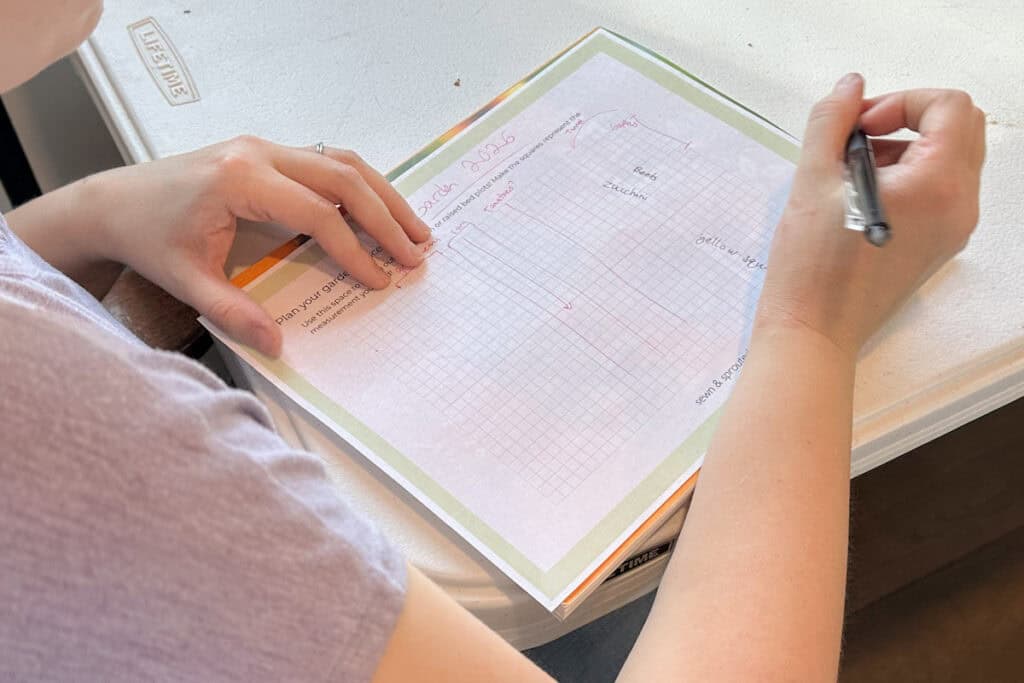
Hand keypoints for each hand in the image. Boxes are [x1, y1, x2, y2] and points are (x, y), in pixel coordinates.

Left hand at [77, 136, 430, 355]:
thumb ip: (233, 312)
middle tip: (416, 254)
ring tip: (415, 230)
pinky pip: (327, 161)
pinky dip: (362, 185)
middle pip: (343, 178)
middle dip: (386, 218)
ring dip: (383, 195)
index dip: (354, 249)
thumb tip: (277, 345)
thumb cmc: (150, 238)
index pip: (318, 214)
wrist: (116, 202)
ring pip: (342, 162)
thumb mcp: (186, 281)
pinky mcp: (268, 152)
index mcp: (240, 180)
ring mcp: (265, 147)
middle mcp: (258, 153)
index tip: (379, 280)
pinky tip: (381, 211)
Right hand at [755, 74, 985, 356]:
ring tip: (851, 172)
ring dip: (906, 147)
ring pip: (950, 158)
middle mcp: (959, 207)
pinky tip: (860, 197)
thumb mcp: (813, 181)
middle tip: (858, 137)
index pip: (948, 106)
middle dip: (908, 118)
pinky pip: (939, 191)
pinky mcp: (937, 246)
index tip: (859, 125)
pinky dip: (908, 177)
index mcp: (939, 185)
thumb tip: (850, 87)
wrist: (814, 333)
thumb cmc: (813, 269)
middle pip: (959, 127)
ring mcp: (952, 230)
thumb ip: (832, 121)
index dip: (901, 101)